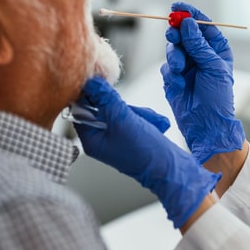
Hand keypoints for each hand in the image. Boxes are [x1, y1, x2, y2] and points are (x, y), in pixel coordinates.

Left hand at [74, 76, 219, 228]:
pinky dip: (141, 117)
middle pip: (101, 108)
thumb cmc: (144, 150)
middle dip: (120, 106)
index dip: (89, 97)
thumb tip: (91, 82)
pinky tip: (150, 124)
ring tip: (145, 121)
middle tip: (131, 113)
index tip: (101, 87)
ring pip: (119, 110)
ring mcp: (116, 137)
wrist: (169, 167)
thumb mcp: (122, 119)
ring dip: (134, 111)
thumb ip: (105, 99)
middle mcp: (101, 139)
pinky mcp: (130, 135)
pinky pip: (131, 117)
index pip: (80, 111)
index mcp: (91, 140)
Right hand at [160, 2, 244, 163]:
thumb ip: (198, 44)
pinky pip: (166, 66)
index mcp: (216, 49)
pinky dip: (171, 73)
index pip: (203, 25)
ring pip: (173, 48)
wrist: (206, 124)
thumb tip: (188, 23)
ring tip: (179, 68)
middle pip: (184, 33)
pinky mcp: (173, 77)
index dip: (191, 14)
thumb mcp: (212, 66)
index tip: (178, 6)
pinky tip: (178, 84)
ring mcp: (186, 66)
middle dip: (177, 33)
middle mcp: (201, 55)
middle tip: (172, 33)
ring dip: (174, 56)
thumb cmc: (217, 97)